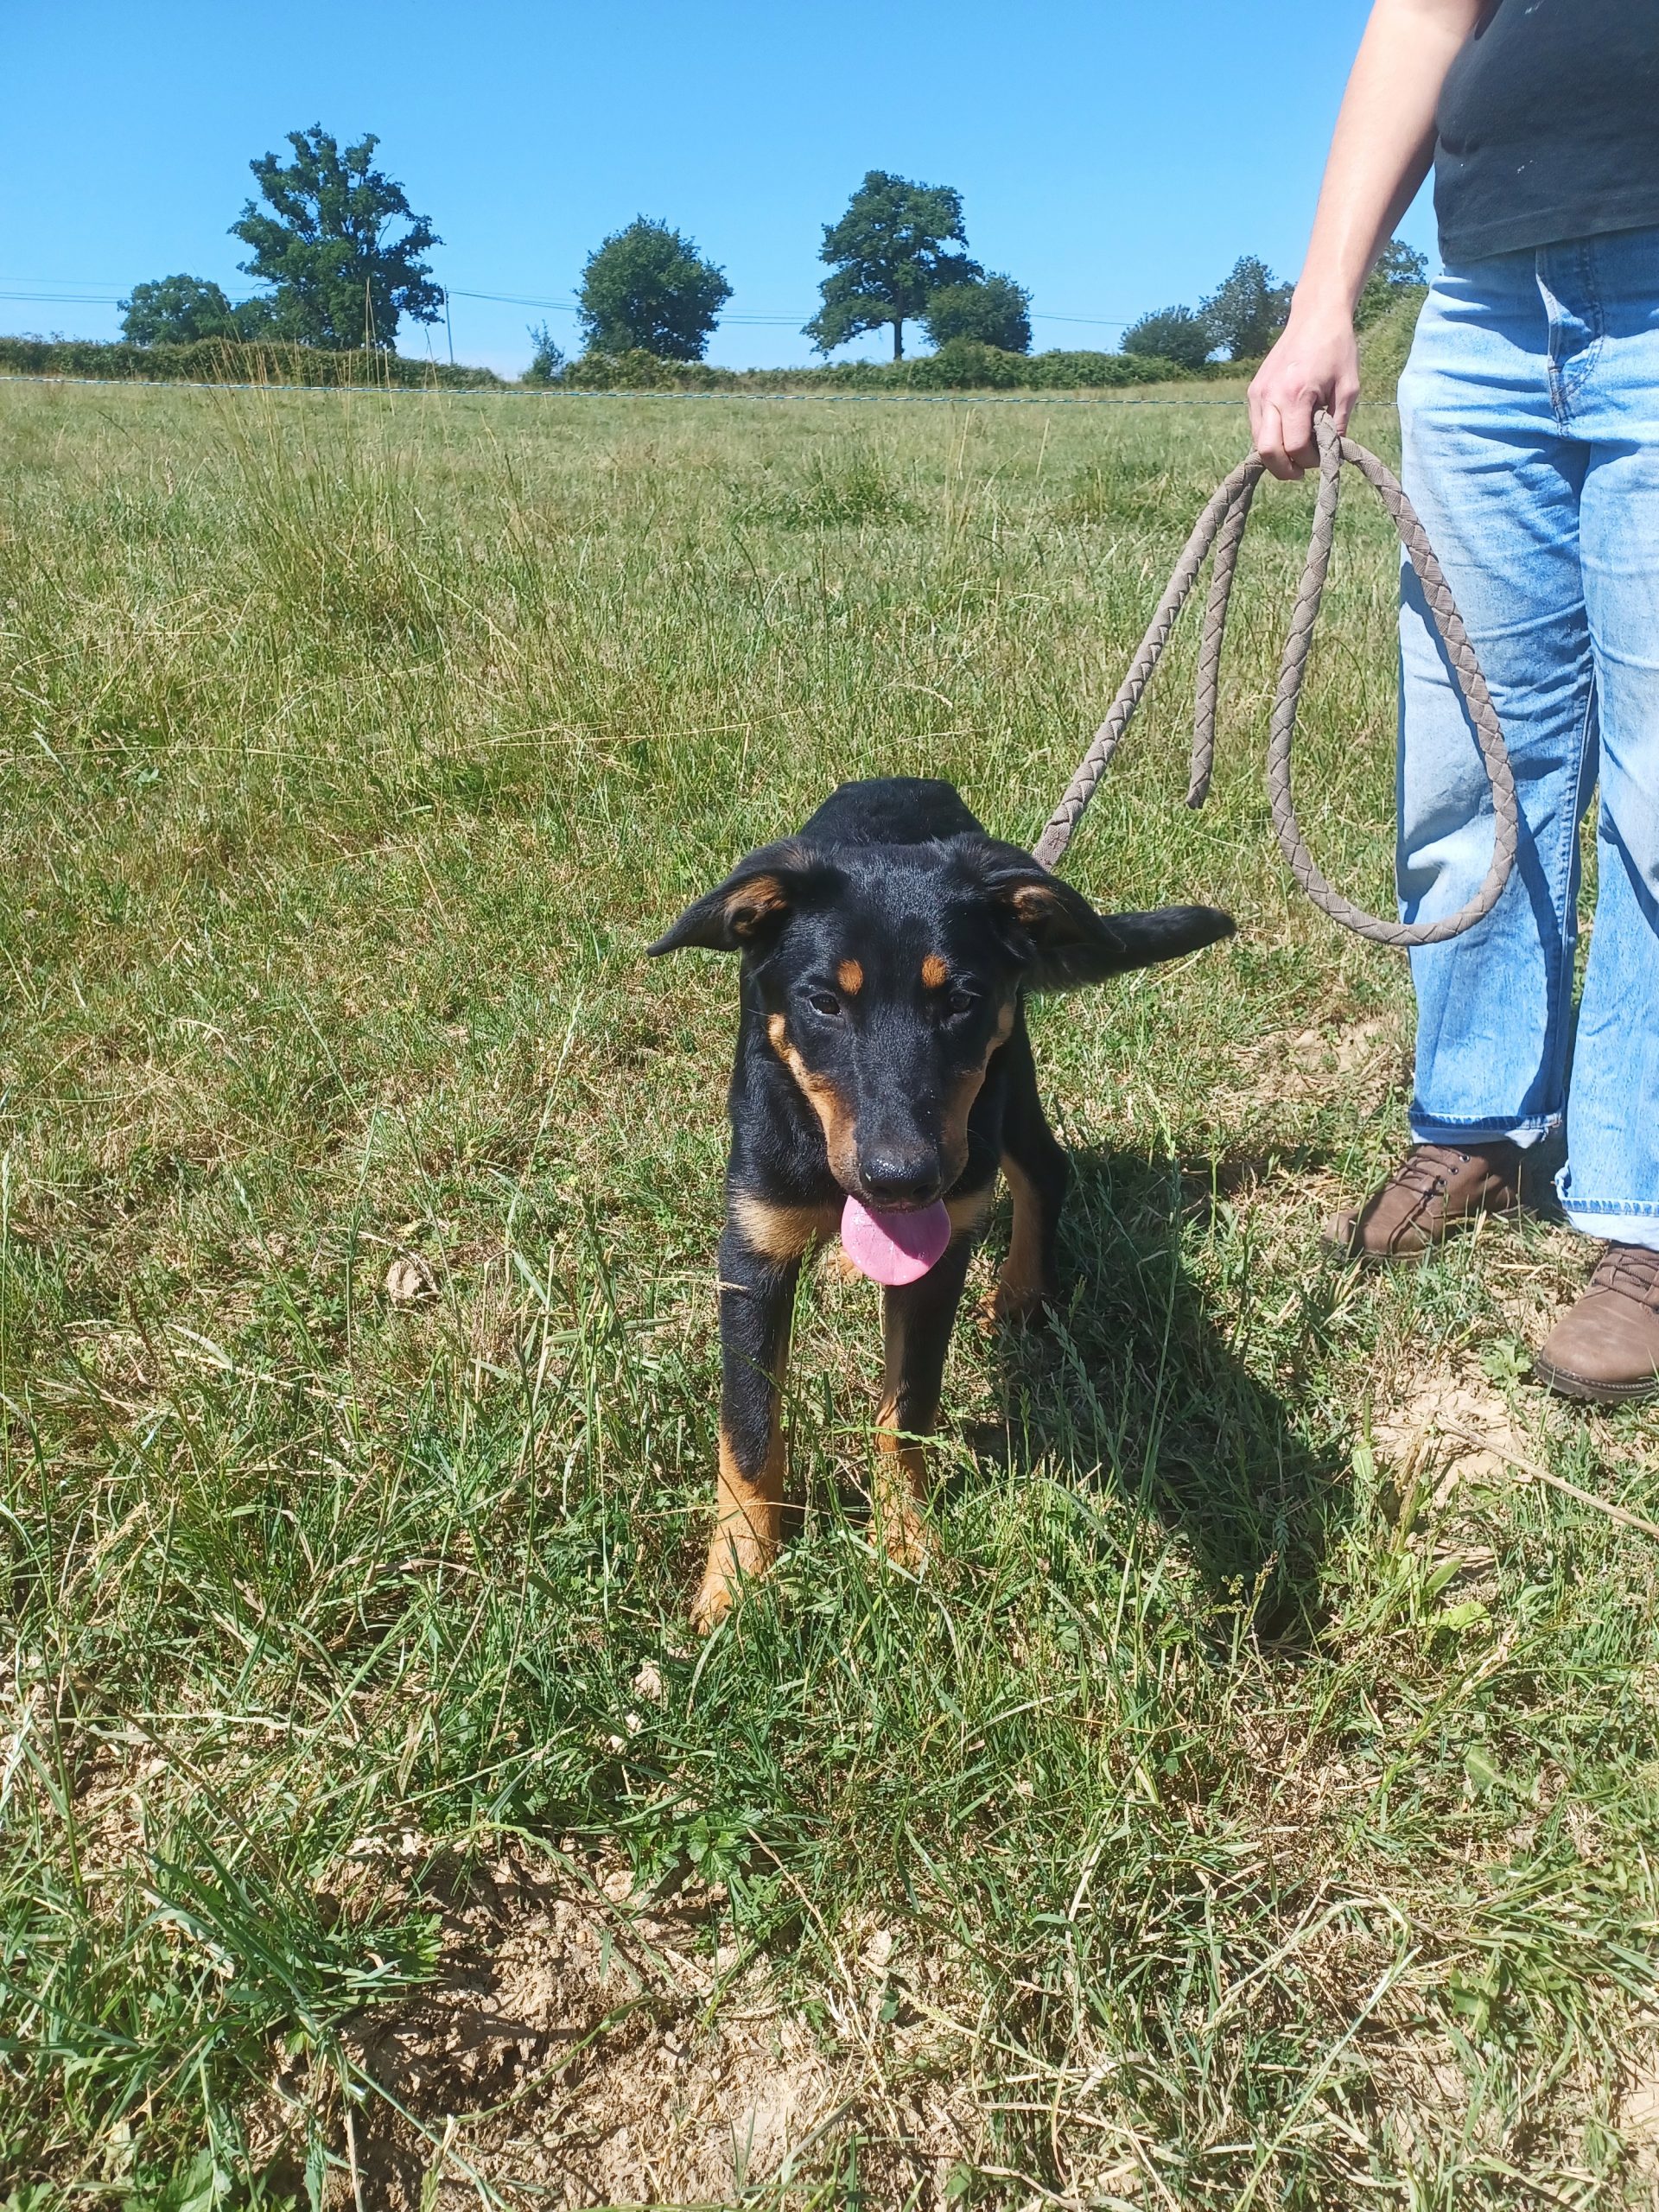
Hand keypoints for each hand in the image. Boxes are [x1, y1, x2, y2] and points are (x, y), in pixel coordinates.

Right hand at [1248, 305, 1361, 479]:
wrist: (1315, 315)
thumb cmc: (1337, 348)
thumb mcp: (1349, 387)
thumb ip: (1339, 424)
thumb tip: (1330, 453)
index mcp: (1295, 394)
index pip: (1294, 446)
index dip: (1309, 460)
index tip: (1323, 457)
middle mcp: (1269, 396)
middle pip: (1267, 451)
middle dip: (1284, 469)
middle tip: (1301, 472)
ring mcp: (1257, 394)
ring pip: (1257, 443)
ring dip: (1276, 455)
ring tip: (1296, 452)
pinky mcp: (1253, 391)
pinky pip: (1256, 427)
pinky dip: (1271, 438)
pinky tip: (1288, 432)